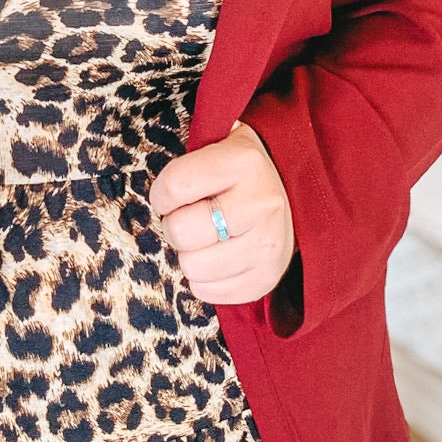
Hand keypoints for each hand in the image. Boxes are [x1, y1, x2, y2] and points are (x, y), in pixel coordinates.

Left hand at [147, 120, 295, 305]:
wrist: (287, 193)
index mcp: (244, 163)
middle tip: (192, 218)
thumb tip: (153, 202)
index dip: (162, 195)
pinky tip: (217, 258)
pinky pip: (208, 292)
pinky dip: (203, 280)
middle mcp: (262, 203)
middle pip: (180, 231)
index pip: (174, 186)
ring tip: (206, 239)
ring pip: (192, 267)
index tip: (173, 194)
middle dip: (176, 226)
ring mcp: (269, 244)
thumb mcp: (215, 148)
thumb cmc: (234, 173)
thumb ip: (185, 167)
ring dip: (189, 255)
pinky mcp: (268, 277)